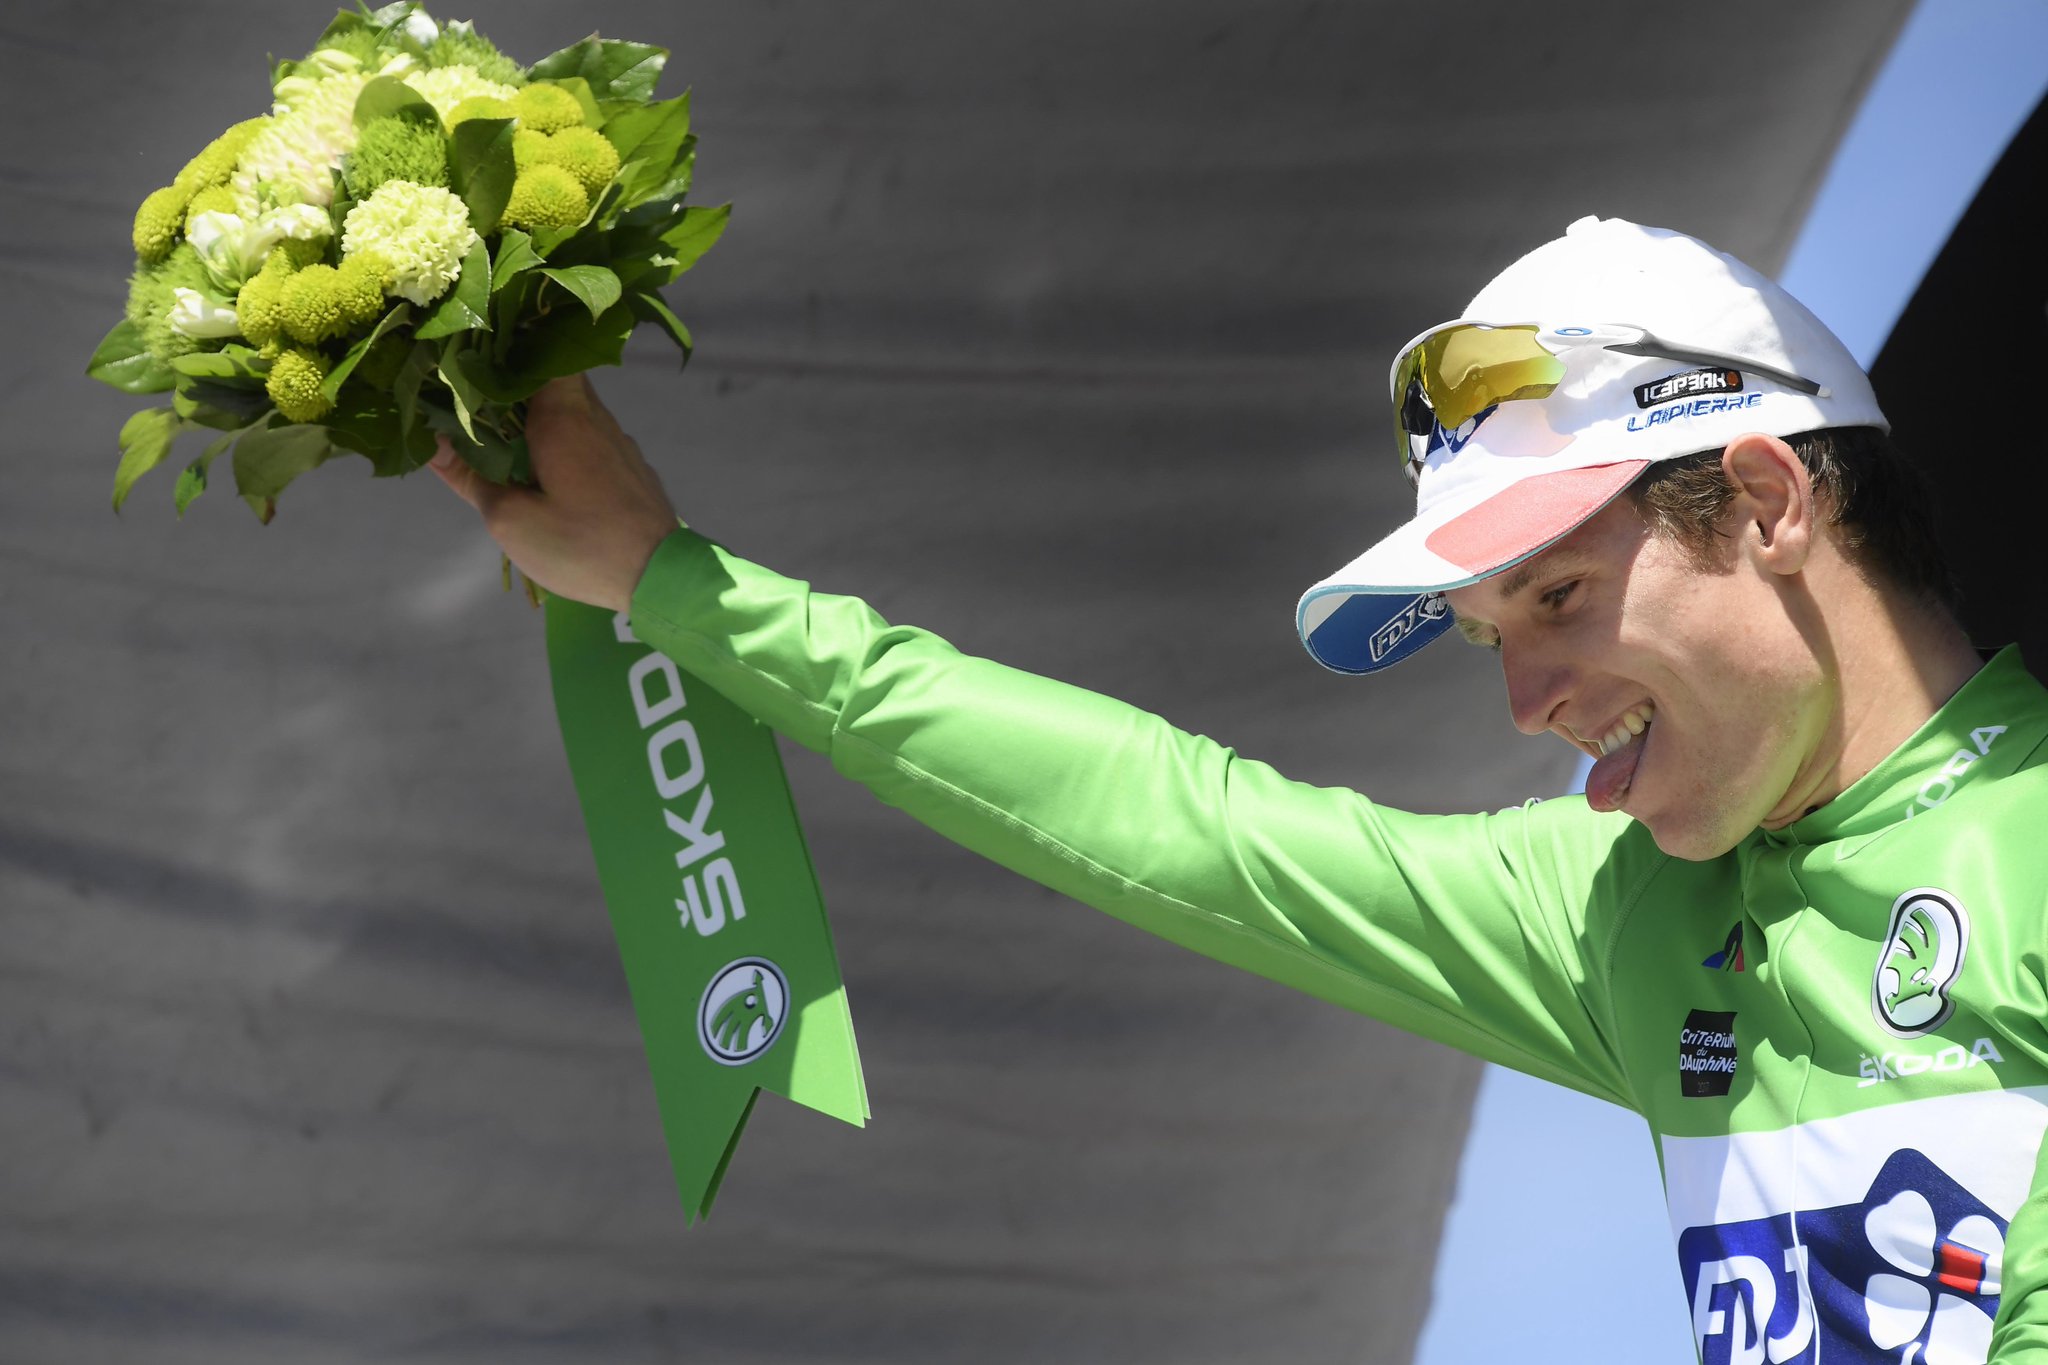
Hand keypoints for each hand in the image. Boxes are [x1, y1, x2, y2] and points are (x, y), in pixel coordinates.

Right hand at [428, 373, 679, 612]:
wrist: (660, 577)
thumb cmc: (581, 545)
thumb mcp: (510, 519)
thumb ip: (469, 476)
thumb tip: (433, 441)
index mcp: (563, 416)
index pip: (537, 349)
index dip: (504, 346)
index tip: (469, 355)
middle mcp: (595, 415)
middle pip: (552, 377)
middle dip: (514, 382)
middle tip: (473, 396)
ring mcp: (618, 440)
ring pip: (573, 407)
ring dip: (539, 413)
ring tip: (500, 430)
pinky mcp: (629, 465)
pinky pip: (590, 434)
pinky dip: (563, 436)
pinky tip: (544, 461)